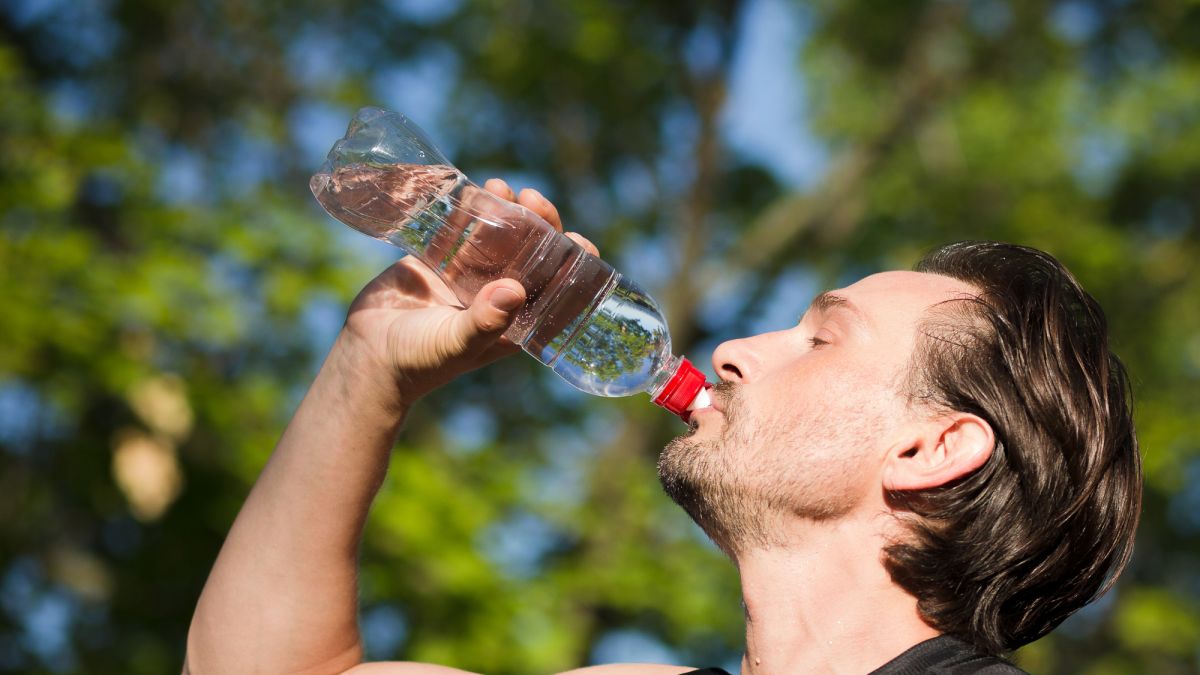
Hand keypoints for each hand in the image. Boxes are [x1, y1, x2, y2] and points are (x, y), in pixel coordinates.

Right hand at [338, 178, 596, 409]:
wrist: (368, 354)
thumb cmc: (419, 361)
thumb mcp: (455, 343)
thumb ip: (485, 321)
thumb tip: (515, 290)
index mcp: (514, 322)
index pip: (556, 292)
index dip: (573, 266)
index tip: (578, 240)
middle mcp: (498, 297)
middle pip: (531, 255)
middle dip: (539, 225)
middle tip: (532, 199)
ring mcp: (469, 278)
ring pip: (499, 237)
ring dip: (506, 211)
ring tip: (502, 186)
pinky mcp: (440, 262)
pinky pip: (461, 231)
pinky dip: (470, 210)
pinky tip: (475, 189)